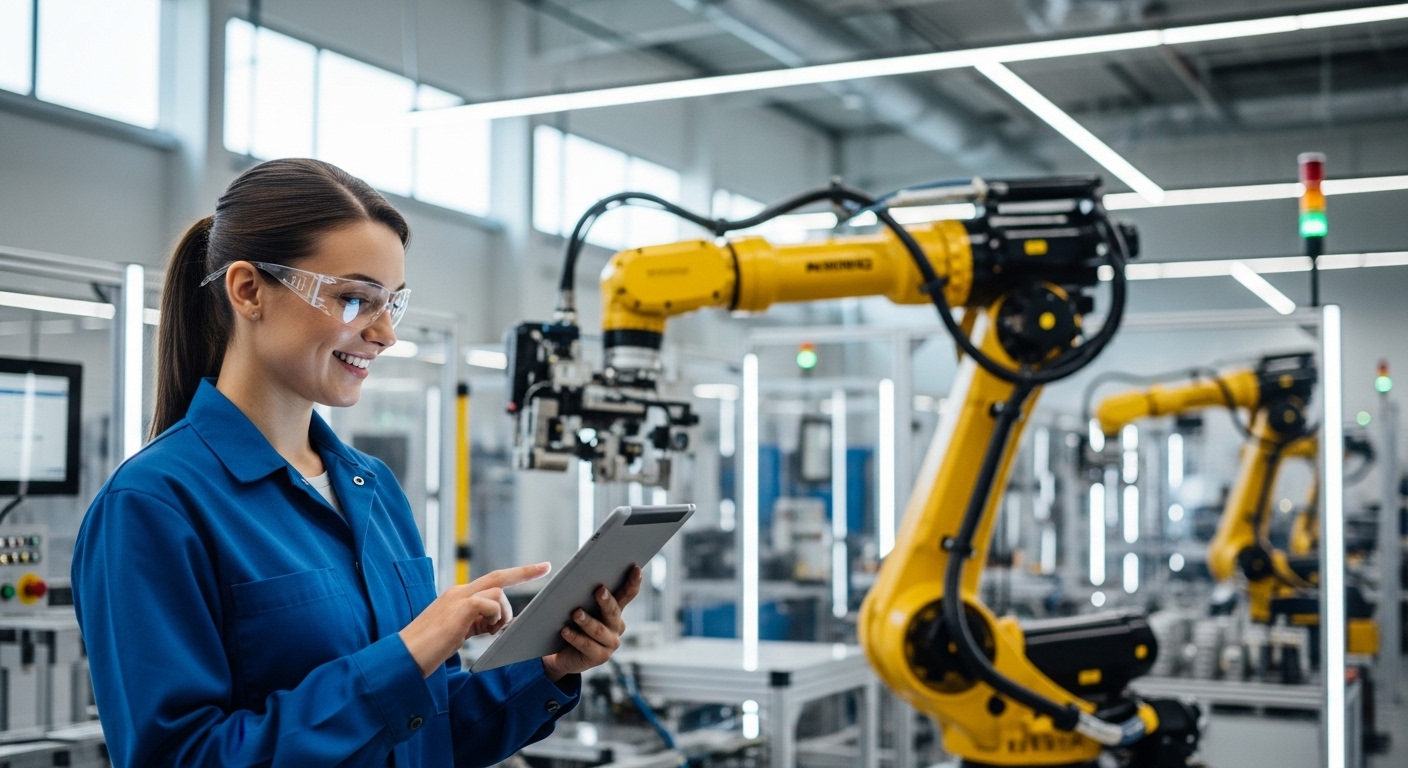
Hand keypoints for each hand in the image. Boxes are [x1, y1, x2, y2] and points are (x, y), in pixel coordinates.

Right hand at [400, 563, 550, 677]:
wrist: (404, 658)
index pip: (491, 580)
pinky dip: (494, 618)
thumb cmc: (427, 650)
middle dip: (524, 571)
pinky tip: (484, 632)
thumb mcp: (456, 632)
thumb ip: (474, 623)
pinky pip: (490, 604)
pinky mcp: (459, 609)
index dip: (514, 574)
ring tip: (489, 632)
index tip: (537, 567)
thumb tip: (494, 622)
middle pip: (498, 576)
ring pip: (498, 593)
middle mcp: (458, 592)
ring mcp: (458, 599)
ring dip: (503, 615)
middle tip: (546, 567)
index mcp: (457, 596)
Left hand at [541, 565, 642, 682]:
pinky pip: (587, 646)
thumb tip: (576, 574)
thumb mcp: (580, 606)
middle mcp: (616, 626)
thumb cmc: (572, 623)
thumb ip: (583, 593)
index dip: (633, 582)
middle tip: (599, 590)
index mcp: (615, 610)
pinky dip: (575, 637)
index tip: (635, 568)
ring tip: (576, 613)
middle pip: (613, 611)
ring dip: (587, 621)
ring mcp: (610, 643)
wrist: (563, 654)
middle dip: (607, 601)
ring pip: (599, 630)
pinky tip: (564, 631)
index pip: (627, 594)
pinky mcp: (599, 657)